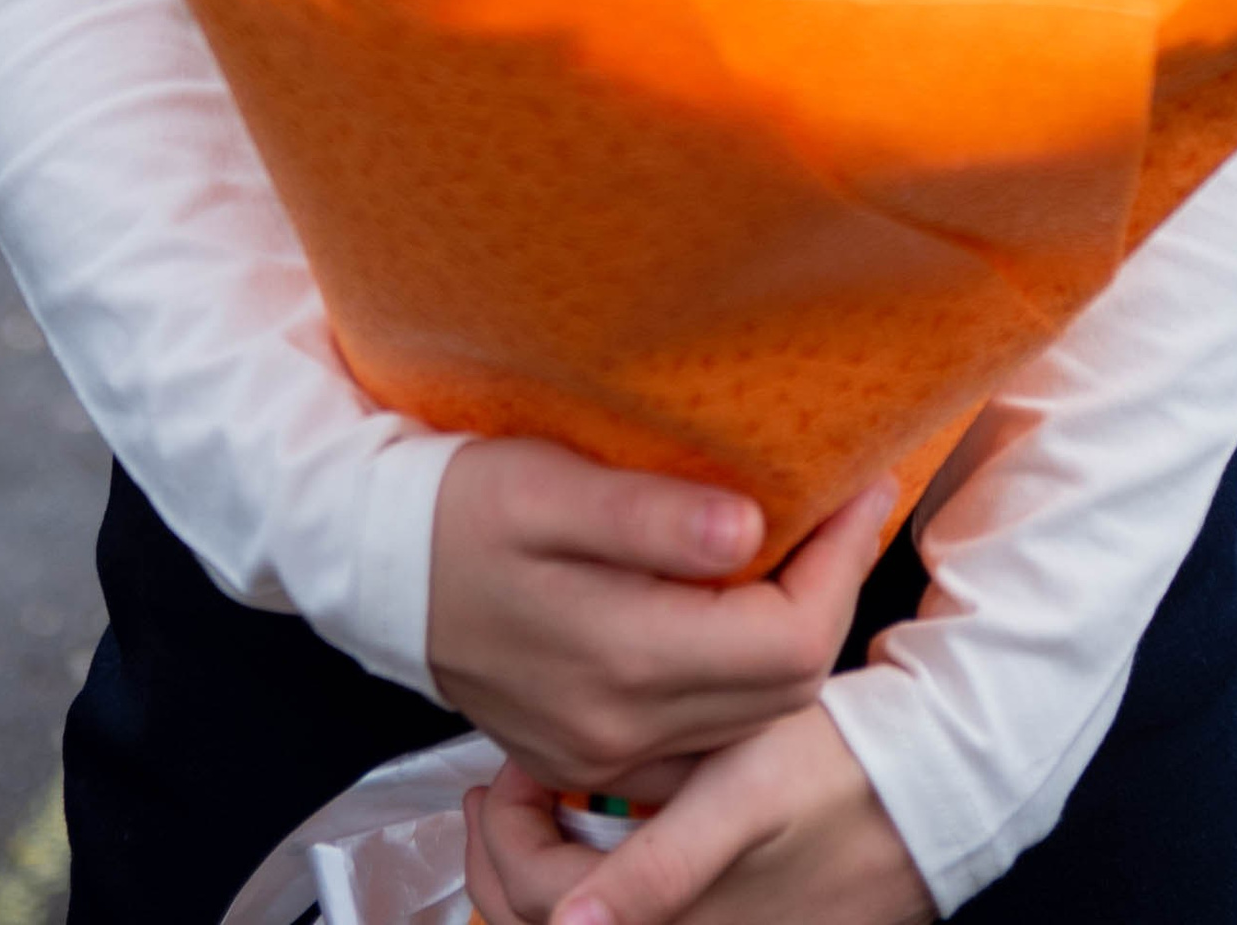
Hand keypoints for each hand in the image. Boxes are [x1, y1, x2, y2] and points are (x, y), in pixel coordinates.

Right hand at [427, 440, 894, 796]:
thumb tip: (749, 530)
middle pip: (788, 688)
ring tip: (807, 546)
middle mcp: (621, 726)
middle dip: (832, 594)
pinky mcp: (588, 751)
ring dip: (794, 636)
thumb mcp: (547, 486)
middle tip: (843, 507)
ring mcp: (604, 751)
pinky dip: (742, 677)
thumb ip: (648, 517)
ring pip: (754, 717)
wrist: (375, 566)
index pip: (789, 639)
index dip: (842, 563)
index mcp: (622, 657)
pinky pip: (703, 734)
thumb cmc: (460, 505)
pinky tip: (737, 607)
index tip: (860, 484)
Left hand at [466, 709, 933, 924]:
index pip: (531, 896)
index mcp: (669, 914)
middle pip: (537, 923)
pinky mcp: (723, 923)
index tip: (515, 764)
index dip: (504, 826)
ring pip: (575, 924)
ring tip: (541, 807)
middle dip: (504, 851)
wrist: (917, 796)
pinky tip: (596, 836)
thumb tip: (571, 910)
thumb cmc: (831, 774)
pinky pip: (629, 915)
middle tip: (506, 786)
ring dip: (540, 869)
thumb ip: (655, 855)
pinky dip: (590, 885)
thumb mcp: (742, 787)